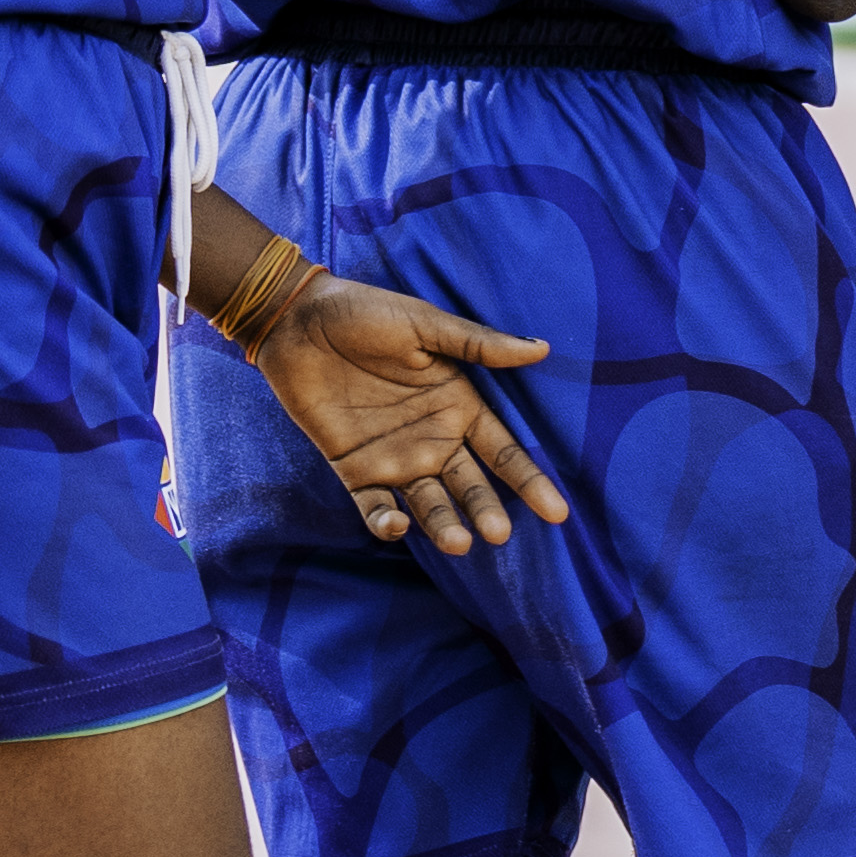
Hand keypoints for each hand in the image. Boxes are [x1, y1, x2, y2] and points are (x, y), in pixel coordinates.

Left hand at [252, 277, 571, 551]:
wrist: (298, 322)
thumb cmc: (366, 314)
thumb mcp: (426, 326)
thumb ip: (479, 346)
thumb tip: (541, 349)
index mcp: (459, 405)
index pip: (504, 452)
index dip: (530, 481)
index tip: (557, 512)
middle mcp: (433, 438)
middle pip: (470, 485)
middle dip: (487, 510)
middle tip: (499, 534)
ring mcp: (394, 458)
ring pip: (428, 503)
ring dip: (444, 525)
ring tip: (459, 542)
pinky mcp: (354, 469)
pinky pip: (373, 506)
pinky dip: (385, 523)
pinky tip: (397, 526)